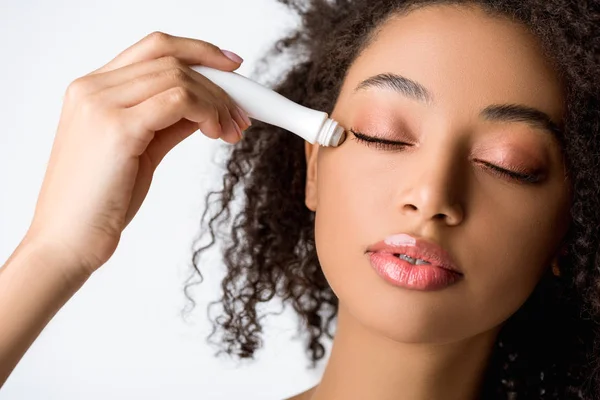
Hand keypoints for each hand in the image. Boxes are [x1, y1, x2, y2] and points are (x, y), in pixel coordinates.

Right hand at [25, 31, 251, 275]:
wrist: (67, 242)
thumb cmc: (100, 202)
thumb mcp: (140, 150)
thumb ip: (167, 121)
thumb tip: (205, 106)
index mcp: (92, 89)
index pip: (154, 48)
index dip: (198, 51)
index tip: (232, 66)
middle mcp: (92, 88)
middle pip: (170, 59)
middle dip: (217, 83)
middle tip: (241, 114)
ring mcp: (101, 104)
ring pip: (178, 78)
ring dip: (217, 102)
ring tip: (232, 130)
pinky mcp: (117, 128)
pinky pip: (178, 100)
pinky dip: (208, 112)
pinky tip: (218, 132)